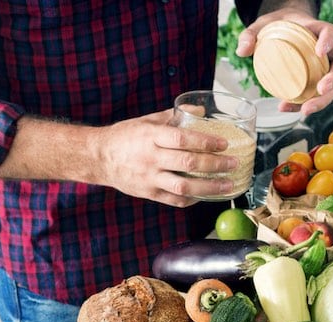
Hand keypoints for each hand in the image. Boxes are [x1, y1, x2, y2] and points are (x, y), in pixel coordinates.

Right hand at [94, 110, 239, 206]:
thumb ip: (174, 116)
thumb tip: (201, 110)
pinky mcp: (149, 193)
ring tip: (227, 185)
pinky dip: (192, 199)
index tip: (224, 143)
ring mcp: (150, 178)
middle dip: (215, 165)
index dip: (206, 142)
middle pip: (188, 164)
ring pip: (184, 187)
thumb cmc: (125, 136)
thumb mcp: (147, 120)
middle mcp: (151, 158)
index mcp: (151, 136)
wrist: (99, 158)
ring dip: (209, 187)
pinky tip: (206, 195)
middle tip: (233, 164)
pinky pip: (174, 200)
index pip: (183, 139)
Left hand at [235, 7, 332, 115]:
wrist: (283, 31)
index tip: (320, 51)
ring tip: (304, 110)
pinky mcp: (315, 81)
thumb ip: (250, 34)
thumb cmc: (278, 26)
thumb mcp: (262, 25)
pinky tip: (286, 108)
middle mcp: (326, 49)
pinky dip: (302, 104)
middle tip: (321, 90)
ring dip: (323, 100)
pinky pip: (316, 95)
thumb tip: (242, 51)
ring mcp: (323, 67)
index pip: (330, 31)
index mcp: (316, 30)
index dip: (329, 41)